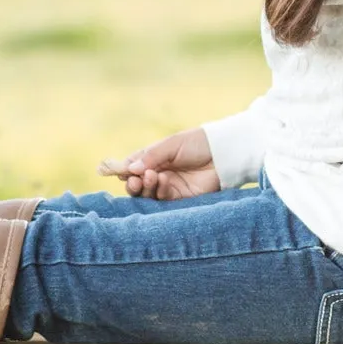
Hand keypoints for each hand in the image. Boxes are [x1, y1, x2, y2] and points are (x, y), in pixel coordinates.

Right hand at [96, 127, 220, 200]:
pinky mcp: (181, 199)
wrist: (223, 153)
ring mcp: (169, 188)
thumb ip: (151, 156)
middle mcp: (159, 174)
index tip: (120, 172)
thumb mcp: (171, 144)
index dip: (124, 170)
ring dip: (145, 187)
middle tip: (135, 180)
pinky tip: (163, 181)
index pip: (133, 167)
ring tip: (151, 176)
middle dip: (133, 184)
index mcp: (154, 159)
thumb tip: (130, 169)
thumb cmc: (197, 143)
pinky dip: (160, 191)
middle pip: (137, 185)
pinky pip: (164, 200)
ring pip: (148, 195)